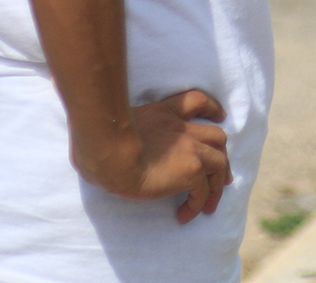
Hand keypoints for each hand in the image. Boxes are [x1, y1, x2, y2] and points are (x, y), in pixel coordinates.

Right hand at [72, 89, 231, 223]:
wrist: (109, 152)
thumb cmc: (97, 142)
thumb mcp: (112, 127)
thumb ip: (117, 133)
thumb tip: (93, 152)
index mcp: (163, 113)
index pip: (195, 101)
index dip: (212, 108)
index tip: (219, 115)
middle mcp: (181, 128)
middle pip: (216, 136)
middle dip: (221, 154)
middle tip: (221, 173)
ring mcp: (190, 147)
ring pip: (219, 161)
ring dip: (218, 182)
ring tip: (210, 202)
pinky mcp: (191, 169)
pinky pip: (203, 189)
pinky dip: (200, 202)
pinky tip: (187, 214)